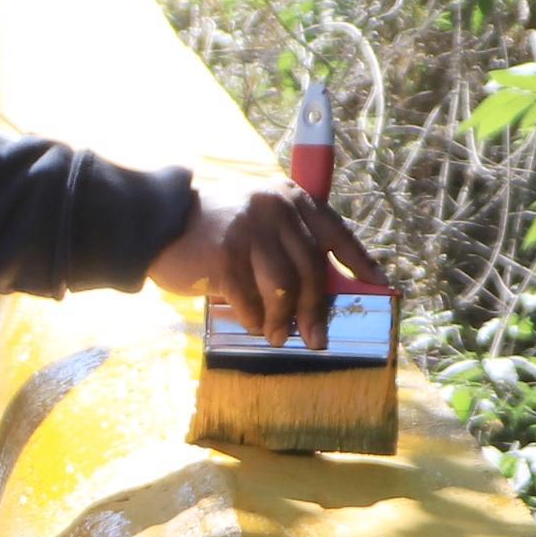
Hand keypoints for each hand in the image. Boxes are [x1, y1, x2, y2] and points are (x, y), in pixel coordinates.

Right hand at [145, 174, 381, 347]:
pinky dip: (253, 319)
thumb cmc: (212, 228)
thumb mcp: (258, 222)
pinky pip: (250, 301)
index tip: (379, 285)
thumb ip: (287, 245)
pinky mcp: (225, 256)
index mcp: (290, 198)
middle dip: (315, 311)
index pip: (335, 232)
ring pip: (284, 289)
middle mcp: (275, 209)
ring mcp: (250, 231)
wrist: (156, 220)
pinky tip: (251, 324)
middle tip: (316, 339)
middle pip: (310, 270)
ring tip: (278, 336)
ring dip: (283, 320)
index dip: (359, 262)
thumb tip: (320, 294)